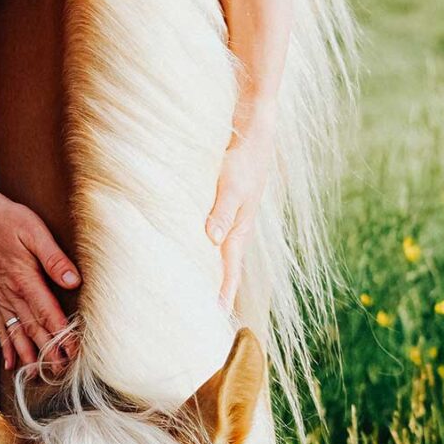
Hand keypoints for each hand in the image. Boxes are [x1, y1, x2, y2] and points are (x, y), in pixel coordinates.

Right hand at [0, 189, 80, 371]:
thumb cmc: (10, 221)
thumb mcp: (35, 232)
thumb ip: (53, 258)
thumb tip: (72, 280)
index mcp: (24, 279)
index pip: (47, 313)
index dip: (61, 334)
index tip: (73, 351)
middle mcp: (11, 294)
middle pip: (34, 329)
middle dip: (48, 353)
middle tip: (61, 372)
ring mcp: (1, 299)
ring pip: (16, 333)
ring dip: (28, 356)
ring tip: (37, 376)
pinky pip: (0, 327)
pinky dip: (5, 347)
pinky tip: (10, 363)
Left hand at [206, 125, 273, 314]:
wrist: (253, 129)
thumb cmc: (244, 157)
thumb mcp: (231, 185)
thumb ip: (222, 212)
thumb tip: (212, 240)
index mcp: (239, 228)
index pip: (230, 269)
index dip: (224, 292)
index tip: (216, 315)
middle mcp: (235, 226)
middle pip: (224, 265)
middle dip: (216, 288)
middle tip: (203, 312)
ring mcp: (229, 215)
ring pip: (216, 250)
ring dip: (209, 269)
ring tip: (195, 288)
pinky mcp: (221, 203)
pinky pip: (212, 232)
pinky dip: (203, 247)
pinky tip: (191, 249)